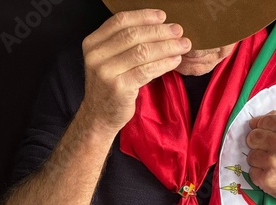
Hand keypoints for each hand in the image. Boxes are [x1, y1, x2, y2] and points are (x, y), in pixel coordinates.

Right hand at [80, 9, 190, 132]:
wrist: (99, 117)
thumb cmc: (110, 88)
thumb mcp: (109, 62)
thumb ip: (123, 45)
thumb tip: (157, 28)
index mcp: (92, 43)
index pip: (120, 21)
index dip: (143, 16)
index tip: (163, 16)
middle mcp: (96, 55)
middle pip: (133, 35)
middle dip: (159, 32)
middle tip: (179, 31)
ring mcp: (106, 72)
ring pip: (142, 52)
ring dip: (166, 47)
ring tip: (183, 46)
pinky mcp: (119, 88)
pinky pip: (146, 71)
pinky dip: (163, 64)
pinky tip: (175, 61)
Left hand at [246, 111, 275, 204]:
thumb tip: (258, 120)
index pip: (262, 121)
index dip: (260, 128)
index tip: (264, 134)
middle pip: (252, 137)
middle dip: (257, 144)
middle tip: (268, 151)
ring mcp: (273, 163)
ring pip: (251, 156)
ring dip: (259, 161)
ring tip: (274, 165)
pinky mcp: (267, 180)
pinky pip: (252, 172)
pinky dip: (260, 175)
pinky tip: (274, 175)